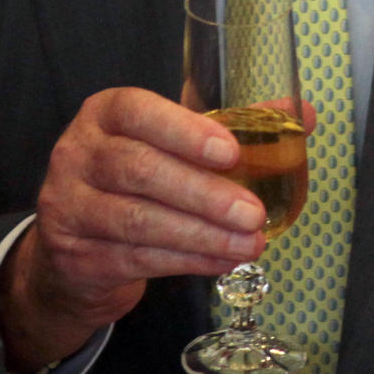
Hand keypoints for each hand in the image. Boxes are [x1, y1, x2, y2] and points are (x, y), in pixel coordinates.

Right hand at [0, 86, 267, 372]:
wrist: (74, 243)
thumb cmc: (137, 177)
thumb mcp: (173, 141)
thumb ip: (233, 125)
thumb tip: (303, 114)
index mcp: (105, 112)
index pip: (138, 111)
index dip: (184, 130)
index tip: (231, 152)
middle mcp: (78, 153)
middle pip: (140, 170)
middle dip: (204, 194)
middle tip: (254, 213)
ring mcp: (69, 205)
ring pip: (140, 221)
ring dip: (202, 235)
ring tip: (250, 243)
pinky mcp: (76, 254)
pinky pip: (138, 258)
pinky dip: (188, 262)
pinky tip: (222, 261)